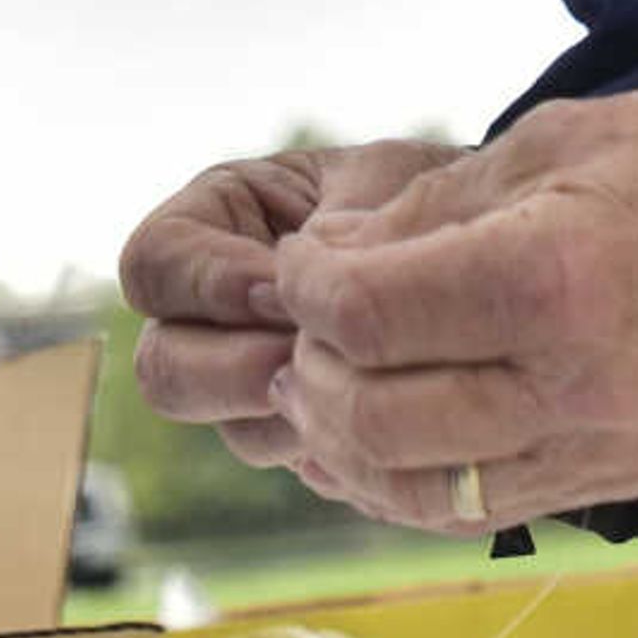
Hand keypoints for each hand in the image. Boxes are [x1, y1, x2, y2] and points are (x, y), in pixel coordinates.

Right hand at [119, 139, 460, 470]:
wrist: (483, 242)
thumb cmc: (419, 191)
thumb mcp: (379, 183)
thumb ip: (331, 231)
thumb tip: (288, 300)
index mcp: (210, 222)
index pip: (153, 264)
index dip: (207, 285)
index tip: (283, 289)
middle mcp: (211, 311)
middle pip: (162, 367)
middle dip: (233, 371)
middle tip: (306, 358)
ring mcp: (251, 378)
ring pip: (229, 427)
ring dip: (292, 410)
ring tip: (362, 380)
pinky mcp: (299, 425)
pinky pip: (294, 455)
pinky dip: (333, 439)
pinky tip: (385, 409)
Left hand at [263, 89, 637, 531]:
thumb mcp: (544, 147)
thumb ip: (424, 208)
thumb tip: (324, 256)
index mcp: (548, 278)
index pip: (369, 312)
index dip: (306, 287)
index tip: (303, 261)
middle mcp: (568, 382)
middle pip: (376, 416)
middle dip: (312, 371)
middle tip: (305, 331)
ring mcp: (590, 448)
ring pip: (414, 490)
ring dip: (340, 445)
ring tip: (320, 392)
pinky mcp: (605, 484)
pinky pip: (471, 515)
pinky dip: (400, 487)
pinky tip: (368, 445)